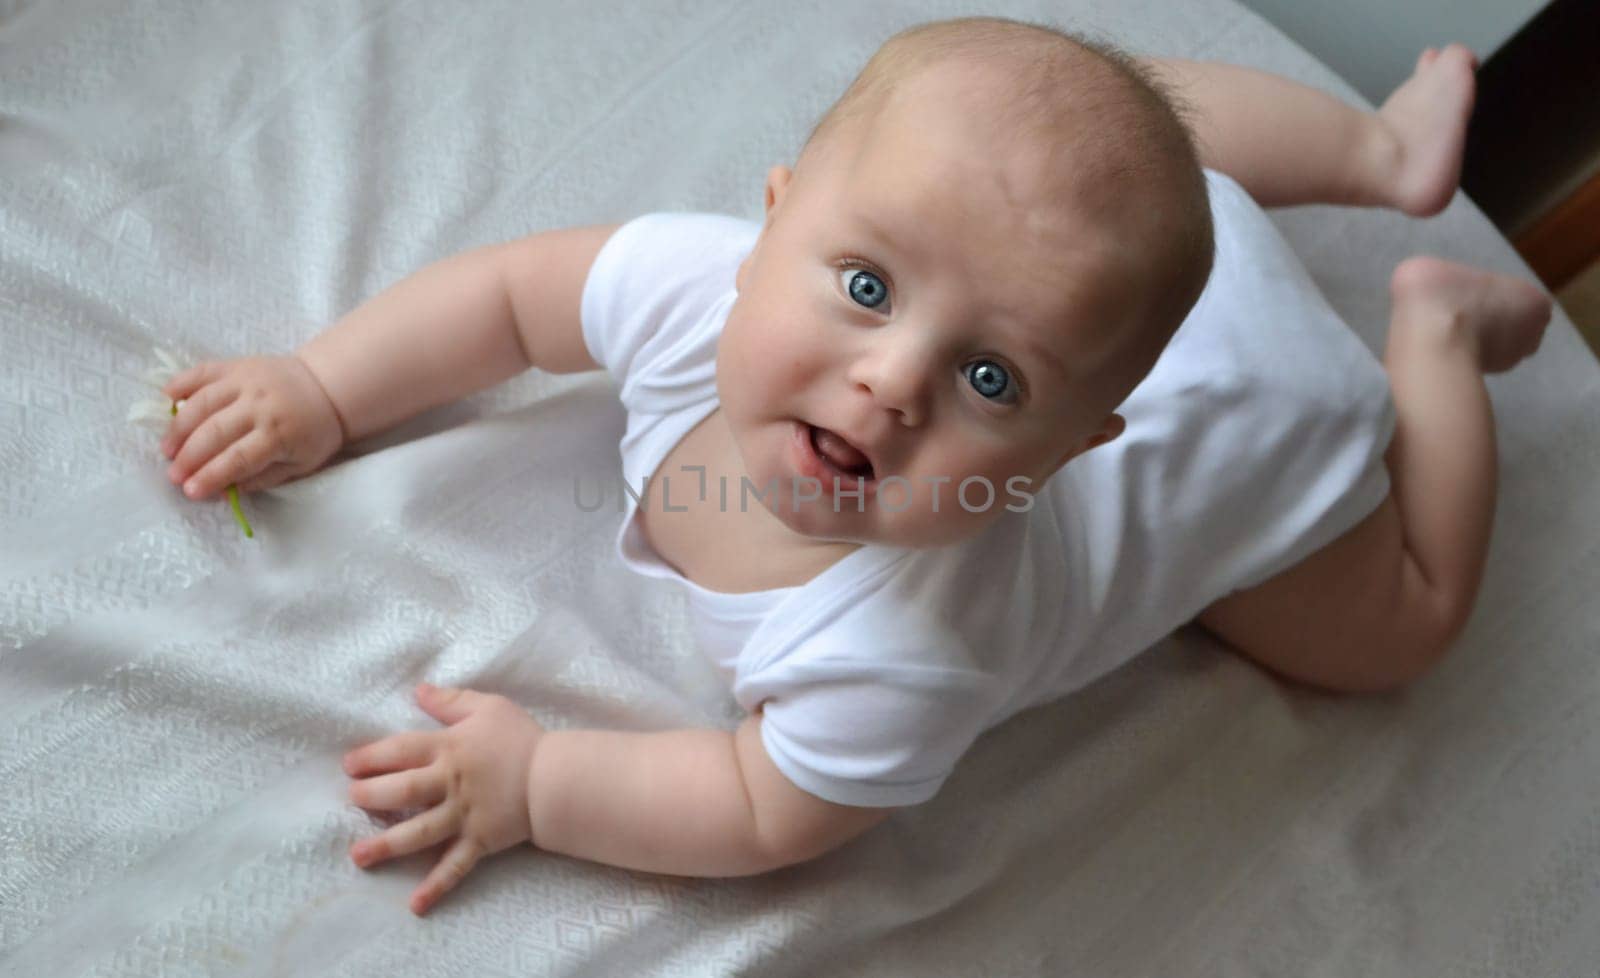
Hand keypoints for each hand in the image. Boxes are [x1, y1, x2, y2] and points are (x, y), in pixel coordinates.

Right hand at [160, 354, 343, 499]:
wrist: (327, 386)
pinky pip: (202, 372)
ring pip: (202, 403)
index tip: (189, 491)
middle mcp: (260, 404)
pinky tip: (166, 400)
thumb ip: (262, 479)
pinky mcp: (236, 365)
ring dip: (178, 428)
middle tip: (172, 475)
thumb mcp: (300, 464)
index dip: (211, 476)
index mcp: (280, 433)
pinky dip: (181, 384)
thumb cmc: (313, 432)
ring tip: (167, 450)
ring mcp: (246, 381)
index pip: (238, 458)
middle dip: (189, 457)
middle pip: (215, 432)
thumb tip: (221, 493)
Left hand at [343, 684, 544, 915]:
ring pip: (419, 832)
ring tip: (358, 855)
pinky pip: (455, 867)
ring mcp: (463, 816)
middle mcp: (451, 784)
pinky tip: (415, 905)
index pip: (402, 751)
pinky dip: (436, 886)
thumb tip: (417, 691)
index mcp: (450, 749)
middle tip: (351, 799)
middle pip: (404, 790)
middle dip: (372, 796)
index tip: (349, 765)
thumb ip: (450, 700)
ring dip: (387, 845)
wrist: (556, 777)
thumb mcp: (488, 707)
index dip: (372, 756)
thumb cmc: (521, 739)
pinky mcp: (479, 842)